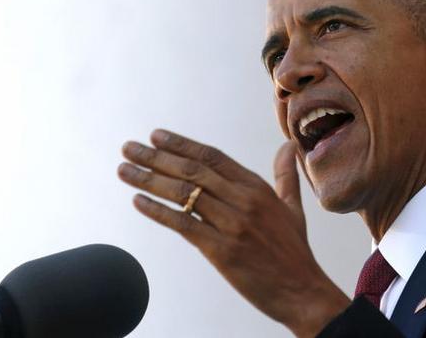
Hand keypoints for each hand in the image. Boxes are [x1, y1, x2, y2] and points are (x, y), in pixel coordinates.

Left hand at [118, 129, 349, 336]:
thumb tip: (288, 147)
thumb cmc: (294, 250)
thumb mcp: (292, 208)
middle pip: (193, 171)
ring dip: (148, 180)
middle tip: (128, 147)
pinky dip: (157, 211)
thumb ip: (285, 176)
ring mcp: (233, 225)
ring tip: (124, 170)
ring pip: (184, 194)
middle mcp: (244, 201)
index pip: (213, 157)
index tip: (156, 135)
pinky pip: (183, 225)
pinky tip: (138, 201)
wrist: (301, 290)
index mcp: (257, 188)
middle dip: (156, 157)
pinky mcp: (222, 250)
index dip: (181, 144)